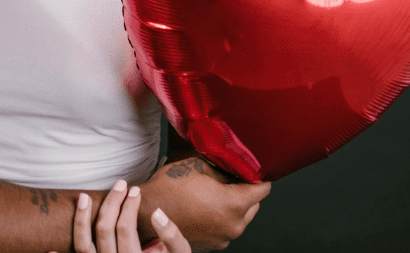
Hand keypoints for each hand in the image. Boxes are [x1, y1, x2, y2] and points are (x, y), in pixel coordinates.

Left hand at [66, 180, 190, 252]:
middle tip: (120, 184)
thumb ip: (172, 237)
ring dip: (81, 219)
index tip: (135, 190)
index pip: (125, 227)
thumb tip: (156, 213)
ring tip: (83, 196)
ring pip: (83, 245)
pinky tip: (50, 247)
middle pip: (104, 229)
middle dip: (111, 202)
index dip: (130, 205)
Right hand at [137, 157, 269, 250]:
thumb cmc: (169, 188)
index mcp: (234, 204)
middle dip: (245, 191)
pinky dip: (222, 217)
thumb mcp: (199, 166)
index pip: (263, 189)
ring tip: (215, 192)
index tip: (252, 169)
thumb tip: (235, 168)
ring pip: (241, 217)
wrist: (147, 213)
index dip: (258, 176)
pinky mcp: (214, 244)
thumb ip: (224, 168)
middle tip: (230, 178)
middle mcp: (234, 225)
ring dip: (234, 205)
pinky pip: (227, 226)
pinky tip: (206, 205)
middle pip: (254, 205)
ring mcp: (224, 238)